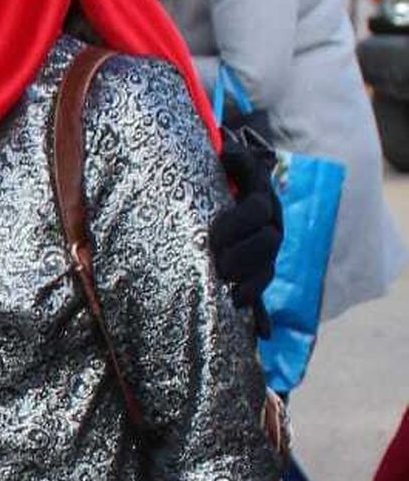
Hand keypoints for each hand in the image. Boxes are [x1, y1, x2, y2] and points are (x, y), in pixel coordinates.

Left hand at [211, 140, 281, 332]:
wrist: (220, 186)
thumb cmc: (211, 174)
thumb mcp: (219, 164)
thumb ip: (228, 157)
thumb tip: (226, 148)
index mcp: (257, 195)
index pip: (255, 210)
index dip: (238, 223)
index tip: (214, 235)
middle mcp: (267, 222)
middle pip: (267, 243)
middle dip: (242, 255)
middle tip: (219, 264)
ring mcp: (265, 249)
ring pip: (267, 269)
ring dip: (250, 283)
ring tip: (229, 291)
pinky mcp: (257, 272)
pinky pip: (262, 293)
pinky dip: (260, 315)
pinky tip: (259, 332)